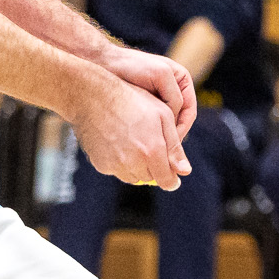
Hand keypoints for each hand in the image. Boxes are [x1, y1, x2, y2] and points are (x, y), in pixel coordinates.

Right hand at [72, 70, 190, 190]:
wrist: (93, 96)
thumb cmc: (131, 100)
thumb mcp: (161, 116)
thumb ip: (174, 147)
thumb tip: (184, 171)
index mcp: (152, 151)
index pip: (167, 181)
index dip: (172, 180)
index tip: (173, 177)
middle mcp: (134, 162)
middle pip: (150, 178)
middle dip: (154, 167)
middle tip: (149, 146)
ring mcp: (115, 165)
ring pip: (133, 176)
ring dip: (138, 167)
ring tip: (133, 142)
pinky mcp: (101, 164)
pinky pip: (116, 171)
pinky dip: (120, 163)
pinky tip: (118, 143)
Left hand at [99, 44, 196, 141]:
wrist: (104, 63)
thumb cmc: (132, 65)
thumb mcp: (160, 75)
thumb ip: (174, 96)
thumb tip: (176, 121)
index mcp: (182, 82)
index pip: (189, 112)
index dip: (182, 128)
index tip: (171, 142)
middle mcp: (173, 92)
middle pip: (178, 121)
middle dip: (170, 136)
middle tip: (160, 152)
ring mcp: (158, 101)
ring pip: (164, 125)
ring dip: (159, 137)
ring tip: (150, 149)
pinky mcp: (143, 109)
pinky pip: (151, 125)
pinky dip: (148, 134)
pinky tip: (140, 143)